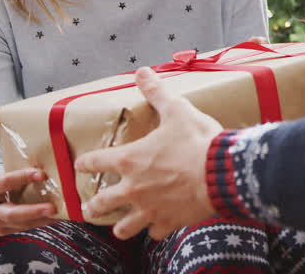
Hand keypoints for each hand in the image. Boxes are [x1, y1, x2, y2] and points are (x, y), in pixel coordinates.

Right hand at [0, 102, 55, 234]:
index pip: (2, 183)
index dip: (20, 178)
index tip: (40, 173)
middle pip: (10, 213)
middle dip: (31, 211)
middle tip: (52, 205)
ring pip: (19, 224)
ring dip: (40, 220)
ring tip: (62, 212)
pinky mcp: (3, 229)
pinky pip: (23, 229)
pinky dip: (40, 224)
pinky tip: (59, 216)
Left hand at [75, 68, 221, 239]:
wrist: (222, 173)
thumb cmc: (197, 140)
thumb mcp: (177, 110)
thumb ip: (156, 93)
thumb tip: (142, 72)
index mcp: (130, 160)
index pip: (95, 162)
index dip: (85, 163)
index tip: (82, 165)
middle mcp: (134, 188)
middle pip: (101, 203)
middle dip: (94, 206)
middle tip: (91, 206)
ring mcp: (150, 209)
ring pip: (124, 227)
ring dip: (119, 225)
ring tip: (119, 224)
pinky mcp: (169, 221)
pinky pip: (154, 232)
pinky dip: (154, 229)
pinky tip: (156, 225)